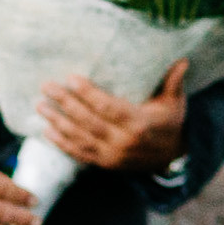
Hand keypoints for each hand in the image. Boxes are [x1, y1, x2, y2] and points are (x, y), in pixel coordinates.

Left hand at [39, 61, 186, 172]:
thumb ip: (174, 82)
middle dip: (66, 103)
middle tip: (47, 86)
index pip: (109, 107)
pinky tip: (47, 130)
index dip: (88, 94)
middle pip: (89, 122)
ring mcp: (112, 156)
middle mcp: (124, 142)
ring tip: (41, 106)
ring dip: (58, 122)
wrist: (171, 158)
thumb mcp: (176, 102)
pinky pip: (79, 154)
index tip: (71, 78)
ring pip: (80, 138)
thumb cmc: (170, 123)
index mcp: (140, 124)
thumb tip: (182, 60)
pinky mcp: (104, 164)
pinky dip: (61, 143)